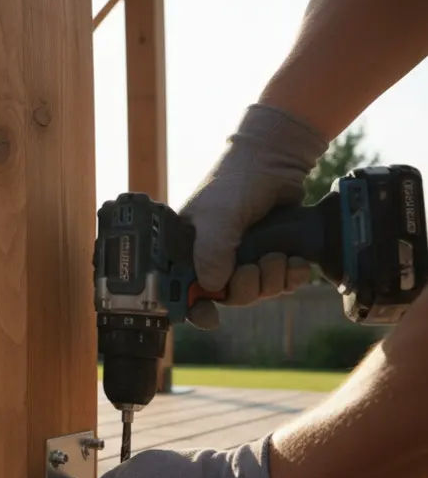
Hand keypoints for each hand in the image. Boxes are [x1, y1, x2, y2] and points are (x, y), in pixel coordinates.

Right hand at [180, 104, 328, 328]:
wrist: (276, 159)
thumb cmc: (236, 181)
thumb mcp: (218, 215)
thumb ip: (212, 251)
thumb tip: (212, 287)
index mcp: (188, 250)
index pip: (183, 290)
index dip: (194, 308)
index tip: (210, 318)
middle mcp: (214, 257)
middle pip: (226, 297)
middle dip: (246, 288)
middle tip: (254, 267)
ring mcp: (244, 257)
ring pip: (256, 292)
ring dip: (272, 280)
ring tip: (278, 257)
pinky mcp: (271, 255)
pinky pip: (281, 283)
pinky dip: (292, 277)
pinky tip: (295, 262)